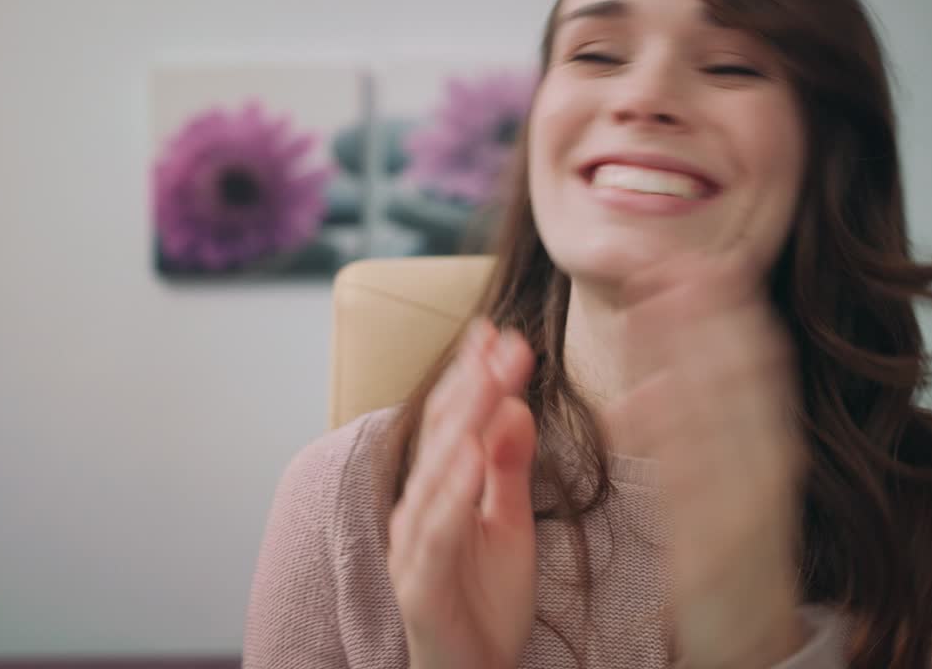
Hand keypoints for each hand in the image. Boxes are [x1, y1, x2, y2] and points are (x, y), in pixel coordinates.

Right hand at [388, 319, 538, 668]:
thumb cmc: (486, 598)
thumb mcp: (510, 522)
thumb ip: (510, 467)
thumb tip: (515, 404)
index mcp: (441, 491)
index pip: (456, 421)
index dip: (474, 377)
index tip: (497, 333)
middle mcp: (420, 509)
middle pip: (445, 437)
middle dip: (474, 387)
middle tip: (502, 344)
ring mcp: (415, 546)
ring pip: (436, 476)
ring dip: (462, 426)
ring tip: (487, 384)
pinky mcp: (419, 584)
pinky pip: (436, 533)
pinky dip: (451, 494)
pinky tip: (471, 459)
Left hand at [607, 250, 807, 668]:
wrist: (746, 638)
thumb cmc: (728, 549)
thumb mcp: (723, 475)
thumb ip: (703, 421)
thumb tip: (666, 367)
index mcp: (771, 443)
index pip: (757, 360)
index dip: (727, 306)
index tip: (694, 257)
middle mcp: (768, 463)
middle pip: (741, 373)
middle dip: (706, 311)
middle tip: (670, 257)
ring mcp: (747, 503)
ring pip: (718, 412)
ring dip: (686, 352)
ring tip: (654, 301)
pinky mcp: (717, 544)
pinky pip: (690, 480)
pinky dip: (667, 435)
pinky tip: (638, 397)